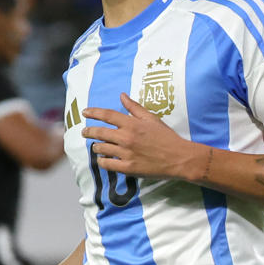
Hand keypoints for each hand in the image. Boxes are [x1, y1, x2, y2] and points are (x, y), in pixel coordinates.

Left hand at [82, 93, 199, 180]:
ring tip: (96, 146)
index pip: (107, 115)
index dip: (94, 112)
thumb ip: (135, 107)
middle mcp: (126, 137)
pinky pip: (107, 164)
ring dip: (96, 146)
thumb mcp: (151, 118)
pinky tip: (103, 159)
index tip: (85, 112)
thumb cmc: (166, 137)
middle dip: (89, 131)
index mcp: (132, 124)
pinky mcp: (128, 168)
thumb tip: (122, 96)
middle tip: (84, 132)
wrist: (179, 158)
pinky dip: (102, 161)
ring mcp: (126, 154)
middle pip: (100, 132)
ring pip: (102, 148)